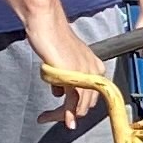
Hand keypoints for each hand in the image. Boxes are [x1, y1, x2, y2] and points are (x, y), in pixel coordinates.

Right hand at [22, 2, 106, 124]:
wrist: (46, 23)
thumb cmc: (51, 38)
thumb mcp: (61, 62)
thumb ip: (65, 78)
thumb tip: (59, 94)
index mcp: (96, 67)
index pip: (92, 95)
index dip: (79, 107)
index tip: (66, 114)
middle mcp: (95, 71)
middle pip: (87, 103)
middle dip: (70, 114)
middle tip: (51, 117)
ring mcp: (85, 74)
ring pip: (79, 106)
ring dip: (62, 116)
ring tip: (46, 118)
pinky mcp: (73, 77)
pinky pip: (71, 103)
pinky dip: (63, 114)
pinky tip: (52, 118)